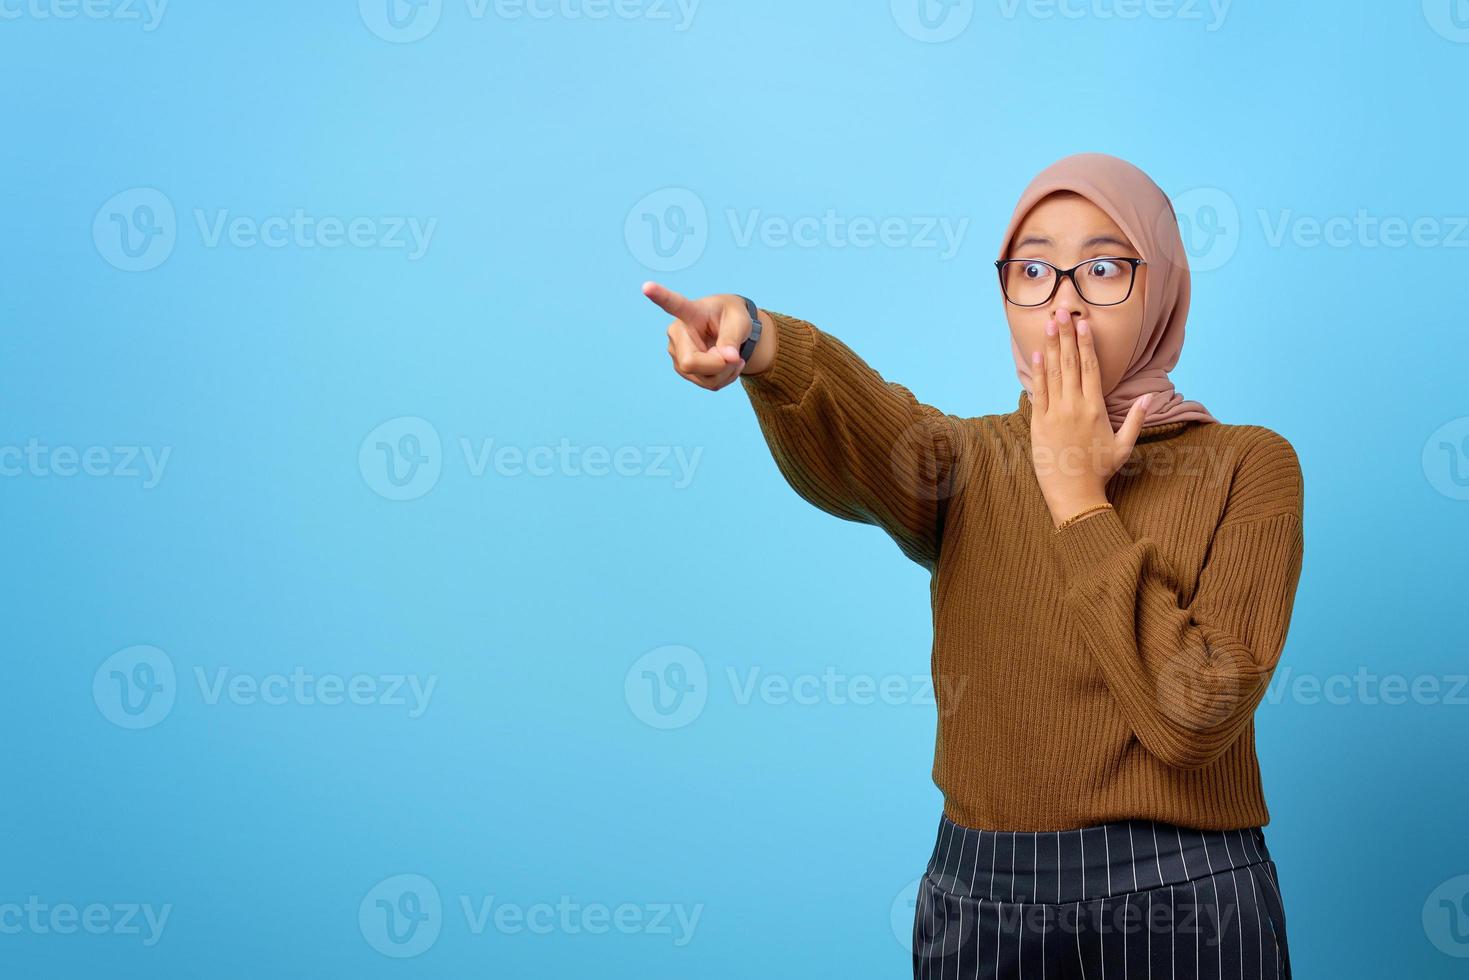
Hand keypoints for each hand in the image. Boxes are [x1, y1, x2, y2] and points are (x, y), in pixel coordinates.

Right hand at [644, 281, 759, 390]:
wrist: (730, 330)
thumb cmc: (732, 318)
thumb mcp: (740, 321)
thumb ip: (733, 338)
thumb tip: (728, 358)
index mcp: (690, 312)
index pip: (673, 304)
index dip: (660, 296)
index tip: (647, 286)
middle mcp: (676, 334)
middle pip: (690, 362)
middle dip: (719, 365)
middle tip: (734, 356)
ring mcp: (677, 354)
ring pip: (703, 378)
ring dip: (726, 372)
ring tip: (732, 356)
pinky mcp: (683, 369)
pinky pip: (708, 384)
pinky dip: (724, 378)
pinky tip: (727, 364)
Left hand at [1028, 312, 1153, 526]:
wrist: (1074, 493)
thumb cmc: (1100, 471)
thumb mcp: (1124, 445)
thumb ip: (1135, 419)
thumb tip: (1148, 397)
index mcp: (1096, 408)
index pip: (1090, 368)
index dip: (1085, 343)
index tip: (1083, 323)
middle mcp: (1075, 406)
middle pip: (1070, 363)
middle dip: (1065, 336)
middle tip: (1061, 312)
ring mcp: (1055, 413)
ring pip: (1052, 373)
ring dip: (1050, 347)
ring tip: (1048, 324)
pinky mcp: (1039, 424)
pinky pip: (1038, 392)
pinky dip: (1037, 373)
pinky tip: (1036, 354)